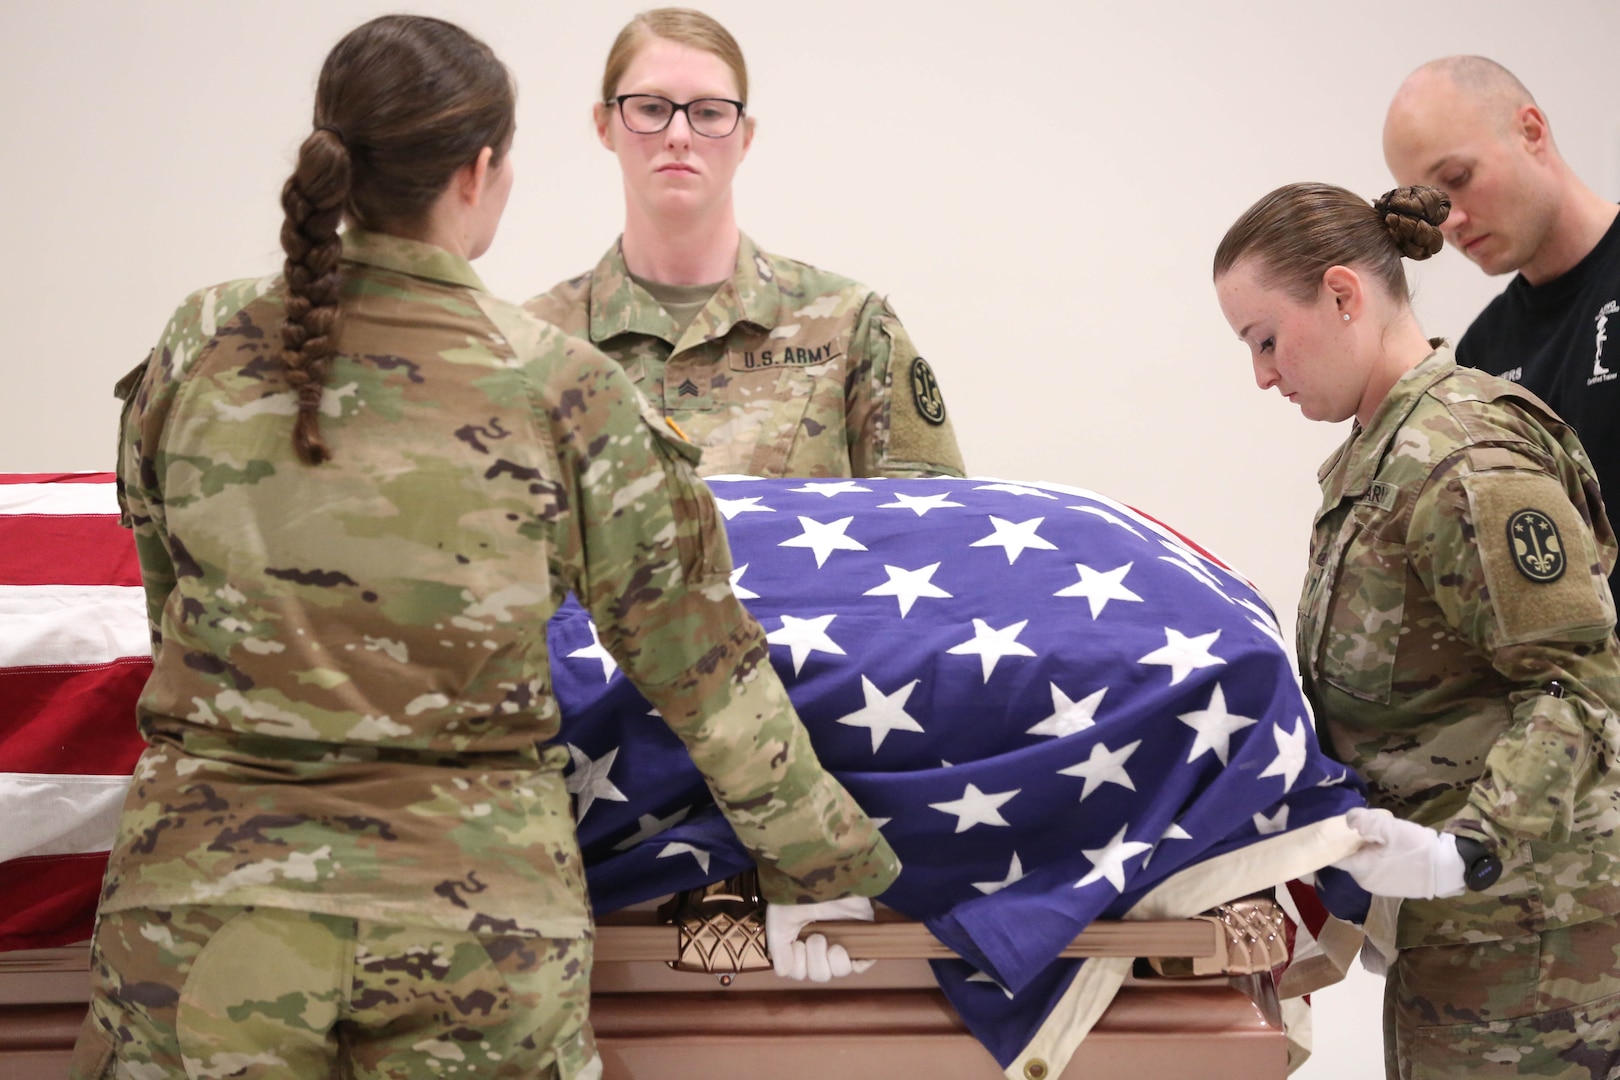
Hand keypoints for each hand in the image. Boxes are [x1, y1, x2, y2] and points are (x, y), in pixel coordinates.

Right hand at [765, 896, 875, 981]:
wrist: (821, 873)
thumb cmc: (796, 892)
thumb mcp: (779, 920)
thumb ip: (778, 949)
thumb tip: (784, 971)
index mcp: (801, 939)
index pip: (799, 971)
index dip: (797, 965)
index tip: (796, 944)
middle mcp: (822, 941)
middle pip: (820, 974)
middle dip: (815, 962)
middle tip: (816, 937)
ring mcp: (843, 938)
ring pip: (839, 971)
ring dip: (832, 963)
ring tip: (830, 943)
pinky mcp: (863, 932)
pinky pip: (864, 962)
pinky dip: (857, 962)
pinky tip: (843, 949)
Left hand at [1332, 807, 1466, 898]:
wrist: (1447, 869)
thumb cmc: (1416, 849)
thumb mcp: (1391, 829)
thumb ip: (1367, 822)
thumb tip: (1347, 820)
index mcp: (1361, 869)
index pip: (1336, 857)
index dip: (1334, 842)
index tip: (1337, 829)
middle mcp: (1365, 882)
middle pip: (1351, 860)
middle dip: (1356, 845)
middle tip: (1369, 830)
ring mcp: (1379, 888)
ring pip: (1365, 865)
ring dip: (1369, 852)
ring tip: (1383, 839)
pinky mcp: (1391, 889)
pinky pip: (1377, 871)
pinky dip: (1379, 861)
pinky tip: (1392, 851)